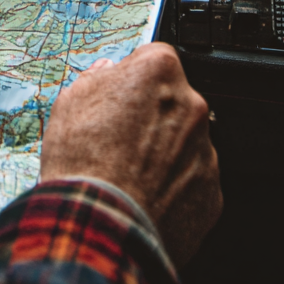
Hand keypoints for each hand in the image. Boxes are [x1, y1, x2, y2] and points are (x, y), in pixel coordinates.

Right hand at [40, 42, 221, 266]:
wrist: (101, 227)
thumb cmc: (83, 161)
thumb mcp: (71, 102)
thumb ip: (95, 78)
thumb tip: (106, 72)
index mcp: (158, 73)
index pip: (154, 57)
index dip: (133, 75)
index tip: (119, 92)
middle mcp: (191, 105)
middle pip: (173, 99)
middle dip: (151, 112)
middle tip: (119, 136)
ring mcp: (205, 150)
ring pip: (184, 140)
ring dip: (163, 149)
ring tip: (128, 172)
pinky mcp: (212, 191)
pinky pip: (192, 179)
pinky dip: (173, 185)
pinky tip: (143, 195)